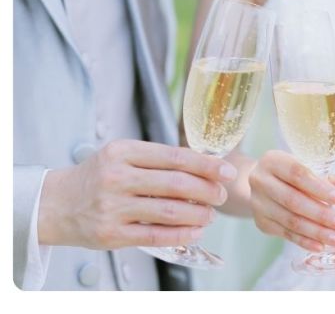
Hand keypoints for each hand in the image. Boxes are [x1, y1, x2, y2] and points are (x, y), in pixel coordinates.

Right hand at [37, 140, 235, 248]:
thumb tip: (206, 166)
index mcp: (122, 152)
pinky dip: (182, 234)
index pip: (175, 157)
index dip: (206, 165)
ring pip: (169, 211)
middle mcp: (116, 177)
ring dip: (198, 214)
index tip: (226, 172)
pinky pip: (155, 235)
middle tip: (220, 196)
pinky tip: (196, 231)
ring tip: (209, 215)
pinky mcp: (111, 233)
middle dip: (207, 191)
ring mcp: (112, 207)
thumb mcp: (121, 156)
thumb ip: (157, 159)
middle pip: (177, 184)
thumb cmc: (97, 178)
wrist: (54, 204)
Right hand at [247, 150, 334, 251]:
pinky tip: (320, 246)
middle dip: (320, 214)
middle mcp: (260, 181)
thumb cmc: (294, 175)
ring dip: (316, 232)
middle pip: (293, 200)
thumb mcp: (309, 168)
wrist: (267, 186)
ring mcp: (258, 203)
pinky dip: (304, 241)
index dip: (319, 187)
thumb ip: (326, 176)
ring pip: (290, 220)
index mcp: (273, 161)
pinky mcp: (261, 222)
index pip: (297, 174)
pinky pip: (286, 234)